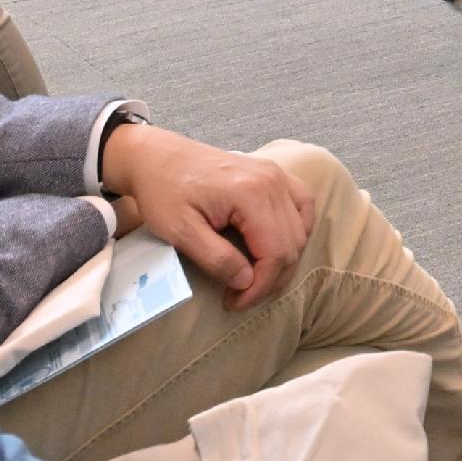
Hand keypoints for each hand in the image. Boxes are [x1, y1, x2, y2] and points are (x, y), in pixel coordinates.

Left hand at [101, 123, 313, 311]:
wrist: (158, 157)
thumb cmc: (164, 191)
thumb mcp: (180, 231)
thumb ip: (216, 258)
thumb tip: (246, 282)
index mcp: (251, 194)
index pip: (275, 252)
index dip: (260, 287)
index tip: (235, 303)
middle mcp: (272, 181)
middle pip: (292, 244)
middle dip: (271, 280)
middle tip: (240, 297)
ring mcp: (276, 174)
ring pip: (301, 229)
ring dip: (284, 260)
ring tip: (256, 278)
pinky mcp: (274, 174)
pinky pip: (303, 205)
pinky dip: (298, 231)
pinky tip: (280, 246)